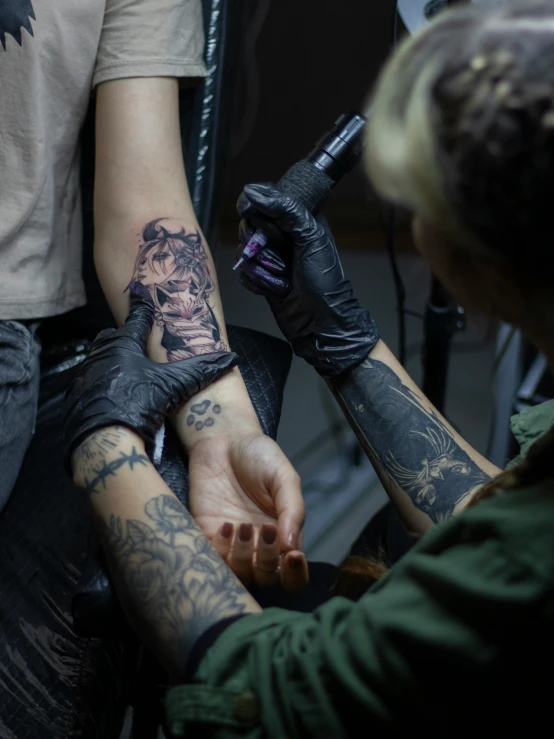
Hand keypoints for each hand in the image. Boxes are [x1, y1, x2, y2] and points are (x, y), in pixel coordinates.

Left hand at [63, 281, 236, 470]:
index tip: (143, 299)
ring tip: (129, 371)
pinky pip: (91, 385)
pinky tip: (114, 396)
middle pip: (111, 338)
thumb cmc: (139, 403)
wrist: (103, 439)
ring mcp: (84, 377)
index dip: (143, 310)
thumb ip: (200, 372)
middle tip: (137, 342)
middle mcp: (100, 355)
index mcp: (122, 345)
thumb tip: (231, 358)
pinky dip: (102, 385)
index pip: (136, 320)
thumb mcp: (173, 386)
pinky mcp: (75, 399)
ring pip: (99, 361)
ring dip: (112, 363)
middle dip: (123, 337)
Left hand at [188, 432, 308, 590]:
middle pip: (268, 579)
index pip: (295, 575)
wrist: (223, 438)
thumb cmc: (259, 456)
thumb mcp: (284, 477)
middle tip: (265, 528)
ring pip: (239, 575)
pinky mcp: (206, 535)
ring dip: (243, 556)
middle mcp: (259, 547)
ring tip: (242, 525)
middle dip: (268, 561)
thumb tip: (293, 547)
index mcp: (284, 536)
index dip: (296, 575)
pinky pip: (211, 559)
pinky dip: (219, 549)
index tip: (293, 555)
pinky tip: (224, 525)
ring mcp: (232, 544)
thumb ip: (293, 509)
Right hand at [236, 183, 379, 378]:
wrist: (322, 324)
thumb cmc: (324, 282)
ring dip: (260, 268)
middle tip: (283, 261)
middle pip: (249, 225)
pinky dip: (256, 282)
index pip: (264, 200)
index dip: (255, 208)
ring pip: (243, 251)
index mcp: (298, 219)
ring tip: (282, 280)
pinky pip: (243, 272)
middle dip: (261, 246)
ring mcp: (272, 258)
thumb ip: (285, 209)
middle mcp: (283, 236)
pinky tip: (274, 290)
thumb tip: (251, 190)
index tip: (254, 218)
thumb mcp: (310, 238)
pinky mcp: (262, 278)